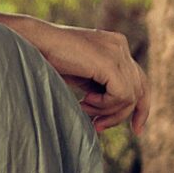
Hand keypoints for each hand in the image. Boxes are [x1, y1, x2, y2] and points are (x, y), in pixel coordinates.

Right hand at [1, 17, 149, 136]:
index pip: (139, 79)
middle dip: (124, 114)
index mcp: (114, 45)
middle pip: (141, 88)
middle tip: (100, 127)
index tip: (136, 129)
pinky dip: (104, 106)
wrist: (32, 43)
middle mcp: (120, 45)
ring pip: (131, 96)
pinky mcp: (110, 62)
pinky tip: (83, 101)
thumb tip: (113, 113)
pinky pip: (122, 96)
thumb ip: (100, 87)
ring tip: (83, 109)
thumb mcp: (81, 75)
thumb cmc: (48, 59)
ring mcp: (117, 51)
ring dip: (106, 112)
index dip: (141, 107)